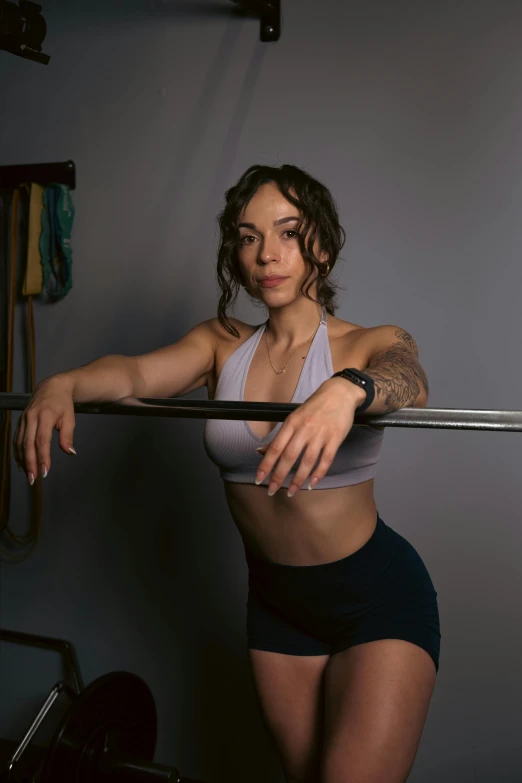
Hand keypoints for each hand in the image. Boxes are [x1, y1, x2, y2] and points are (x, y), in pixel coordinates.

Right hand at [13, 377, 76, 485]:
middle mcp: (31, 417)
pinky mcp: (20, 422)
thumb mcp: (70, 418)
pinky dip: (18, 453)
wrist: (52, 387)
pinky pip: (17, 439)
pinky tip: (21, 464)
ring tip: (29, 475)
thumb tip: (70, 452)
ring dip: (23, 461)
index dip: (43, 457)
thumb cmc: (63, 404)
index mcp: (45, 415)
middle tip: (33, 479)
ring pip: (20, 443)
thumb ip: (68, 436)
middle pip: (28, 444)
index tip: (45, 471)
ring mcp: (24, 419)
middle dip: (30, 463)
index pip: (42, 440)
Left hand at [255, 378, 363, 496]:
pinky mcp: (335, 438)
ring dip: (298, 478)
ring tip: (291, 491)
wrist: (339, 393)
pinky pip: (326, 459)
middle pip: (289, 456)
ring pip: (307, 460)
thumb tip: (261, 451)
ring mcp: (320, 434)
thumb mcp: (294, 417)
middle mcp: (304, 429)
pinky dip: (319, 473)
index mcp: (291, 423)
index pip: (275, 447)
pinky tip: (312, 483)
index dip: (266, 464)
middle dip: (279, 475)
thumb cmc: (314, 406)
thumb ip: (280, 436)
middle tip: (271, 490)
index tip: (259, 479)